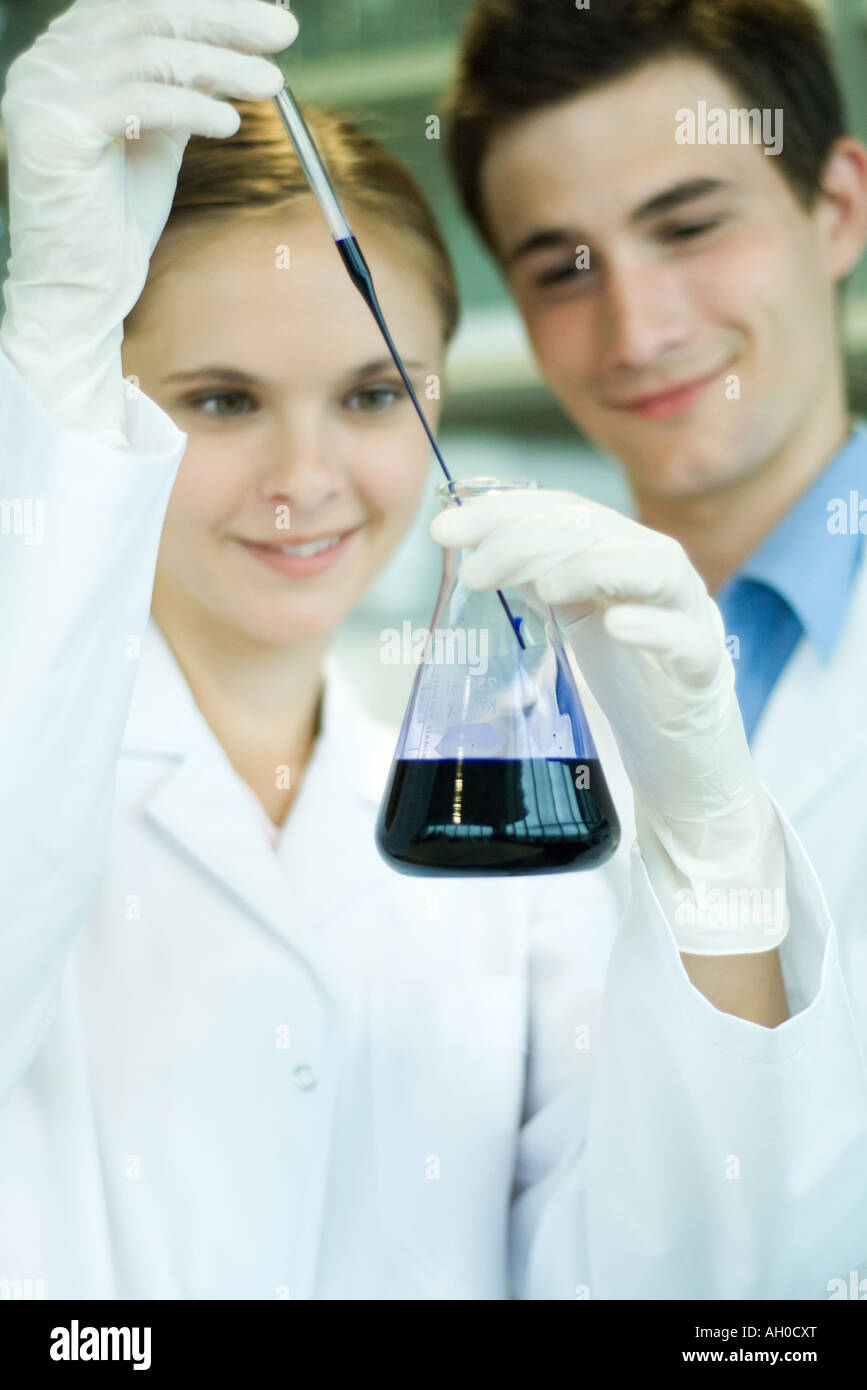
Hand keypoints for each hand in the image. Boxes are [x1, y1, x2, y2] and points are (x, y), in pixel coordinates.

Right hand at [0, 0, 298, 445]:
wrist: (81, 290)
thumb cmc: (118, 221)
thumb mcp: (160, 136)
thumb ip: (186, 86)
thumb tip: (242, 42)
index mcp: (69, 54)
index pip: (143, 3)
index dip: (211, 4)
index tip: (272, 15)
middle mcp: (47, 62)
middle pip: (145, 9)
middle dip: (223, 16)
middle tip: (284, 31)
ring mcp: (42, 91)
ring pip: (146, 49)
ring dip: (220, 62)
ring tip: (272, 82)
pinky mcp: (52, 131)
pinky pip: (136, 100)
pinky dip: (191, 106)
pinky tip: (230, 123)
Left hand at [430, 489, 787, 954]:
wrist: (680, 757)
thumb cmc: (627, 683)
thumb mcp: (571, 622)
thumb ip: (536, 585)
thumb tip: (474, 556)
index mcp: (620, 555)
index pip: (564, 511)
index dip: (505, 510)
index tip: (447, 529)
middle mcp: (657, 573)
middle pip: (599, 532)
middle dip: (528, 540)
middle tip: (475, 570)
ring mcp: (686, 616)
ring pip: (653, 567)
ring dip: (593, 567)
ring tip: (544, 587)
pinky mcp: (703, 669)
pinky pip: (688, 640)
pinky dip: (653, 628)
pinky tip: (616, 626)